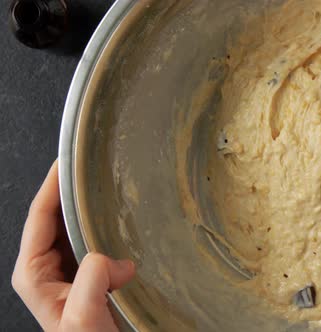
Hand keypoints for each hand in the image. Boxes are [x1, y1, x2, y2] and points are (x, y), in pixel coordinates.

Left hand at [12, 161, 135, 331]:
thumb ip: (92, 281)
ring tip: (103, 184)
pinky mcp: (88, 275)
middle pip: (54, 217)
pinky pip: (92, 239)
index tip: (65, 162)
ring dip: (87, 208)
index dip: (51, 186)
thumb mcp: (84, 316)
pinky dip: (103, 225)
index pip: (39, 218)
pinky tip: (119, 219)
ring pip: (73, 227)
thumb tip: (109, 256)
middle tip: (88, 165)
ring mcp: (67, 271)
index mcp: (34, 273)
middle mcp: (47, 268)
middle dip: (70, 191)